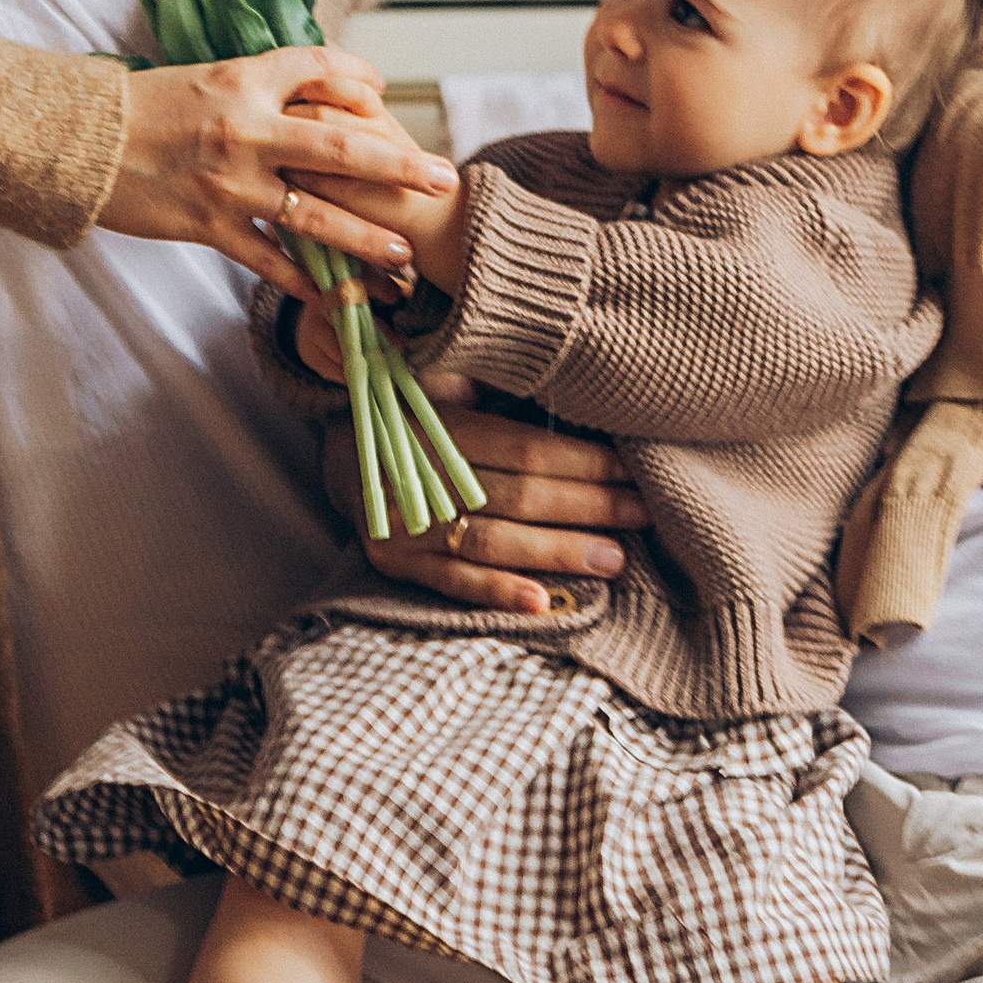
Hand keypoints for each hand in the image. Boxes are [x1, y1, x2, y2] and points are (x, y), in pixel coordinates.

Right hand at [95, 48, 457, 299]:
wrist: (72, 142)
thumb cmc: (133, 106)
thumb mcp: (198, 75)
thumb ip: (256, 82)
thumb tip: (310, 85)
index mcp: (243, 79)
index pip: (319, 67)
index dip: (358, 77)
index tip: (384, 92)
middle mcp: (246, 129)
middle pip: (342, 148)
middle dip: (399, 166)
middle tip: (442, 179)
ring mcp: (230, 182)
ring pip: (317, 216)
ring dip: (366, 239)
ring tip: (404, 255)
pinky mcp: (209, 226)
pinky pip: (270, 261)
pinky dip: (306, 284)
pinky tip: (338, 301)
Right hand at [319, 383, 649, 613]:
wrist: (340, 447)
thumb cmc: (416, 408)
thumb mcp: (445, 379)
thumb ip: (494, 387)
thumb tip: (576, 388)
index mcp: (435, 421)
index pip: (522, 448)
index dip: (581, 460)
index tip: (631, 468)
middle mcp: (417, 473)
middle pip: (516, 495)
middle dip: (588, 505)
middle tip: (642, 513)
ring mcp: (403, 524)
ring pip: (491, 541)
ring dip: (558, 551)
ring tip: (614, 558)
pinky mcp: (394, 562)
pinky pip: (453, 583)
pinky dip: (499, 594)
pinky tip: (545, 603)